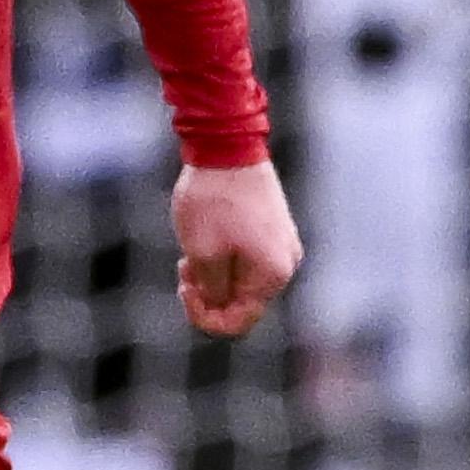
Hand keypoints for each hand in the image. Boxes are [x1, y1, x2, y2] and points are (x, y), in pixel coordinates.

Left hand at [172, 156, 301, 339]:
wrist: (227, 148)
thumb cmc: (212, 201)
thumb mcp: (201, 253)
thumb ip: (212, 290)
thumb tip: (220, 306)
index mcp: (272, 274)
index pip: (239, 321)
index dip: (205, 317)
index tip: (184, 290)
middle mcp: (285, 264)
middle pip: (241, 302)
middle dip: (208, 294)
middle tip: (184, 268)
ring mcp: (281, 246)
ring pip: (240, 281)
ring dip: (211, 276)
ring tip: (189, 253)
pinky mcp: (272, 231)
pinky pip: (244, 261)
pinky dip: (221, 260)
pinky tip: (202, 241)